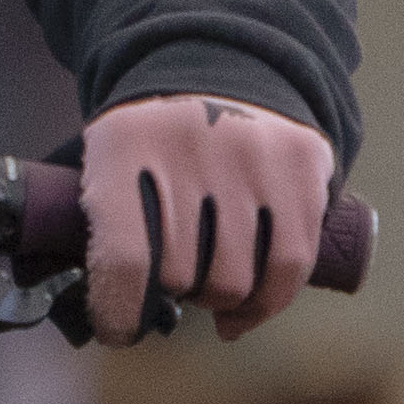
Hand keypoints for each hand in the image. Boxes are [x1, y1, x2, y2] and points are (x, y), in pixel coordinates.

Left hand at [77, 89, 330, 346]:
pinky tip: (244, 311)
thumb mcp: (108, 164)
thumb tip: (116, 321)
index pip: (123, 257)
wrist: (221, 74)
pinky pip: (291, 266)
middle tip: (172, 277)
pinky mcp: (302, 164)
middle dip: (173, 292)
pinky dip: (266, 303)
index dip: (118, 310)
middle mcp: (192, 142)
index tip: (119, 330)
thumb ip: (101, 230)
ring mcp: (253, 152)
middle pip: (182, 275)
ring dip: (217, 300)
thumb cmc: (153, 148)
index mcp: (125, 143)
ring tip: (207, 282)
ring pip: (235, 281)